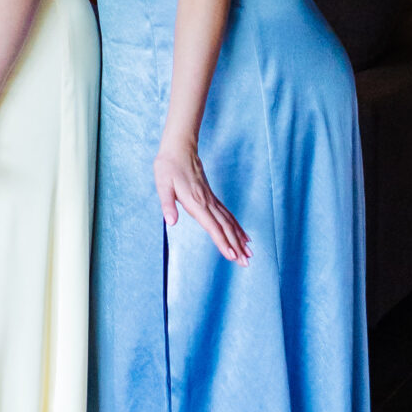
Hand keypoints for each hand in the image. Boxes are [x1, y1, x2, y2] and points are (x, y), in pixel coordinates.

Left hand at [154, 133, 249, 262]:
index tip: (232, 256)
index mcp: (196, 202)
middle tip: (246, 263)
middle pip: (225, 227)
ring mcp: (211, 200)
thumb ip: (167, 204)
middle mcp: (207, 202)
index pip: (212, 226)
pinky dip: (236, 226)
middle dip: (236, 246)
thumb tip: (170, 222)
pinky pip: (227, 214)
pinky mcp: (211, 197)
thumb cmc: (168, 166)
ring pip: (229, 222)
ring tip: (249, 254)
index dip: (222, 242)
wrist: (179, 148)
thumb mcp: (162, 184)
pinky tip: (243, 235)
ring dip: (239, 238)